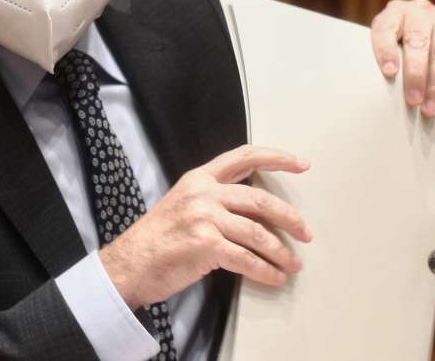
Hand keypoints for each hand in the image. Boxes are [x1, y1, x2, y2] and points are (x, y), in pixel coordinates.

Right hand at [98, 145, 311, 309]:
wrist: (129, 263)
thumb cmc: (155, 239)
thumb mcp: (181, 204)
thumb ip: (212, 199)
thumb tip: (251, 213)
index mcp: (199, 178)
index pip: (244, 157)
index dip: (277, 158)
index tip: (301, 164)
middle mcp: (203, 193)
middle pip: (260, 200)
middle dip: (289, 219)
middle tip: (305, 233)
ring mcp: (204, 218)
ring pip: (258, 233)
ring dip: (281, 252)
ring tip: (293, 264)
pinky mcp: (206, 245)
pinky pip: (247, 259)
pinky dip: (266, 271)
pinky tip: (275, 277)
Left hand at [370, 0, 434, 117]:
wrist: (433, 31)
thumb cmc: (403, 46)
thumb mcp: (389, 45)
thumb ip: (385, 58)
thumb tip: (380, 91)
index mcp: (393, 11)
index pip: (385, 29)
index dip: (386, 50)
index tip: (389, 73)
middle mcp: (419, 9)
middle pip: (417, 42)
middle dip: (416, 75)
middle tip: (413, 100)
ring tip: (431, 106)